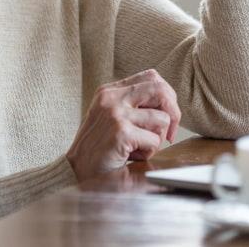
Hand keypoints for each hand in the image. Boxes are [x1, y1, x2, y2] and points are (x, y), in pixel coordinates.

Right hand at [66, 69, 181, 181]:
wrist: (75, 171)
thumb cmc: (99, 148)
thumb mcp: (111, 117)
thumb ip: (133, 105)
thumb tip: (169, 103)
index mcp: (109, 91)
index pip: (151, 77)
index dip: (167, 96)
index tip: (166, 116)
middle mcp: (112, 98)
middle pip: (160, 89)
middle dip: (173, 112)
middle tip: (168, 133)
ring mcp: (116, 113)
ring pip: (162, 118)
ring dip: (158, 139)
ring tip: (139, 148)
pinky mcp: (121, 132)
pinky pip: (155, 140)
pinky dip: (149, 153)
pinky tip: (132, 156)